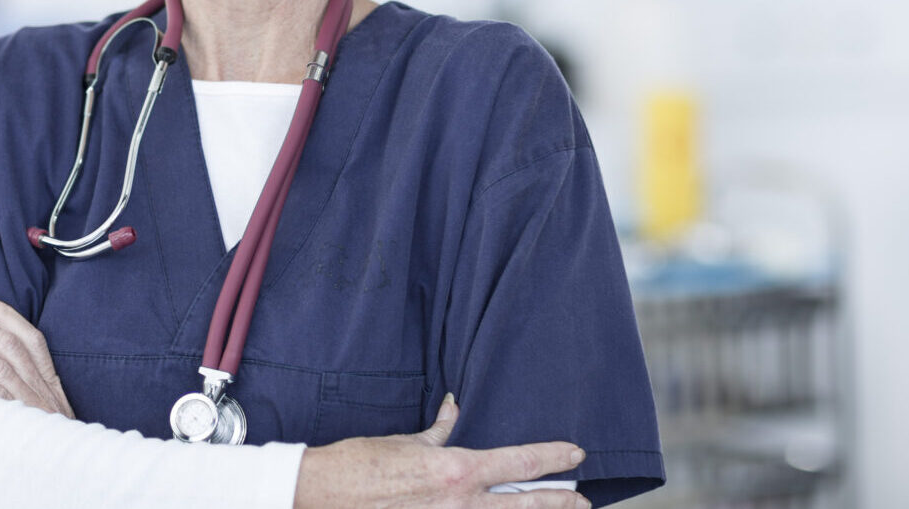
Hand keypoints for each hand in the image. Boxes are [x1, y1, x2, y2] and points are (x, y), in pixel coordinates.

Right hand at [294, 394, 589, 508]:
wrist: (326, 494)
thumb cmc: (362, 463)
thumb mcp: (405, 441)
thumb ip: (437, 430)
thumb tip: (454, 409)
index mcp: (456, 470)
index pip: (518, 462)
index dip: (552, 458)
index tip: (575, 454)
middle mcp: (461, 503)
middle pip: (524, 504)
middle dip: (558, 502)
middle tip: (582, 502)